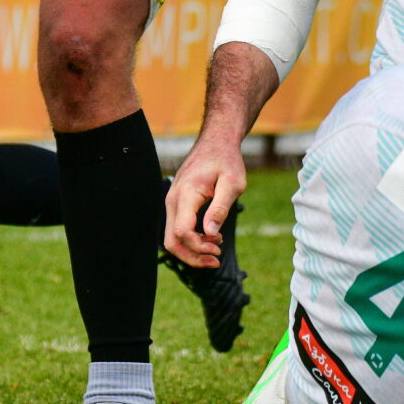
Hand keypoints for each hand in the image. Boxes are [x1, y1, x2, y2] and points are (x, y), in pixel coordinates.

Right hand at [164, 132, 247, 267]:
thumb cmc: (226, 161)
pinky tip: (211, 238)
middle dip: (192, 256)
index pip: (182, 231)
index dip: (198, 246)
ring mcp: (172, 202)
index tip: (219, 247)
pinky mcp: (177, 204)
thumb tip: (210, 233)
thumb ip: (220, 208)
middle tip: (216, 259)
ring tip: (216, 248)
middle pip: (170, 240)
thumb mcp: (232, 184)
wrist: (215, 143)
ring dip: (192, 250)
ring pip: (172, 237)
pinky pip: (177, 228)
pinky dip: (191, 240)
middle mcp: (173, 200)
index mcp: (186, 195)